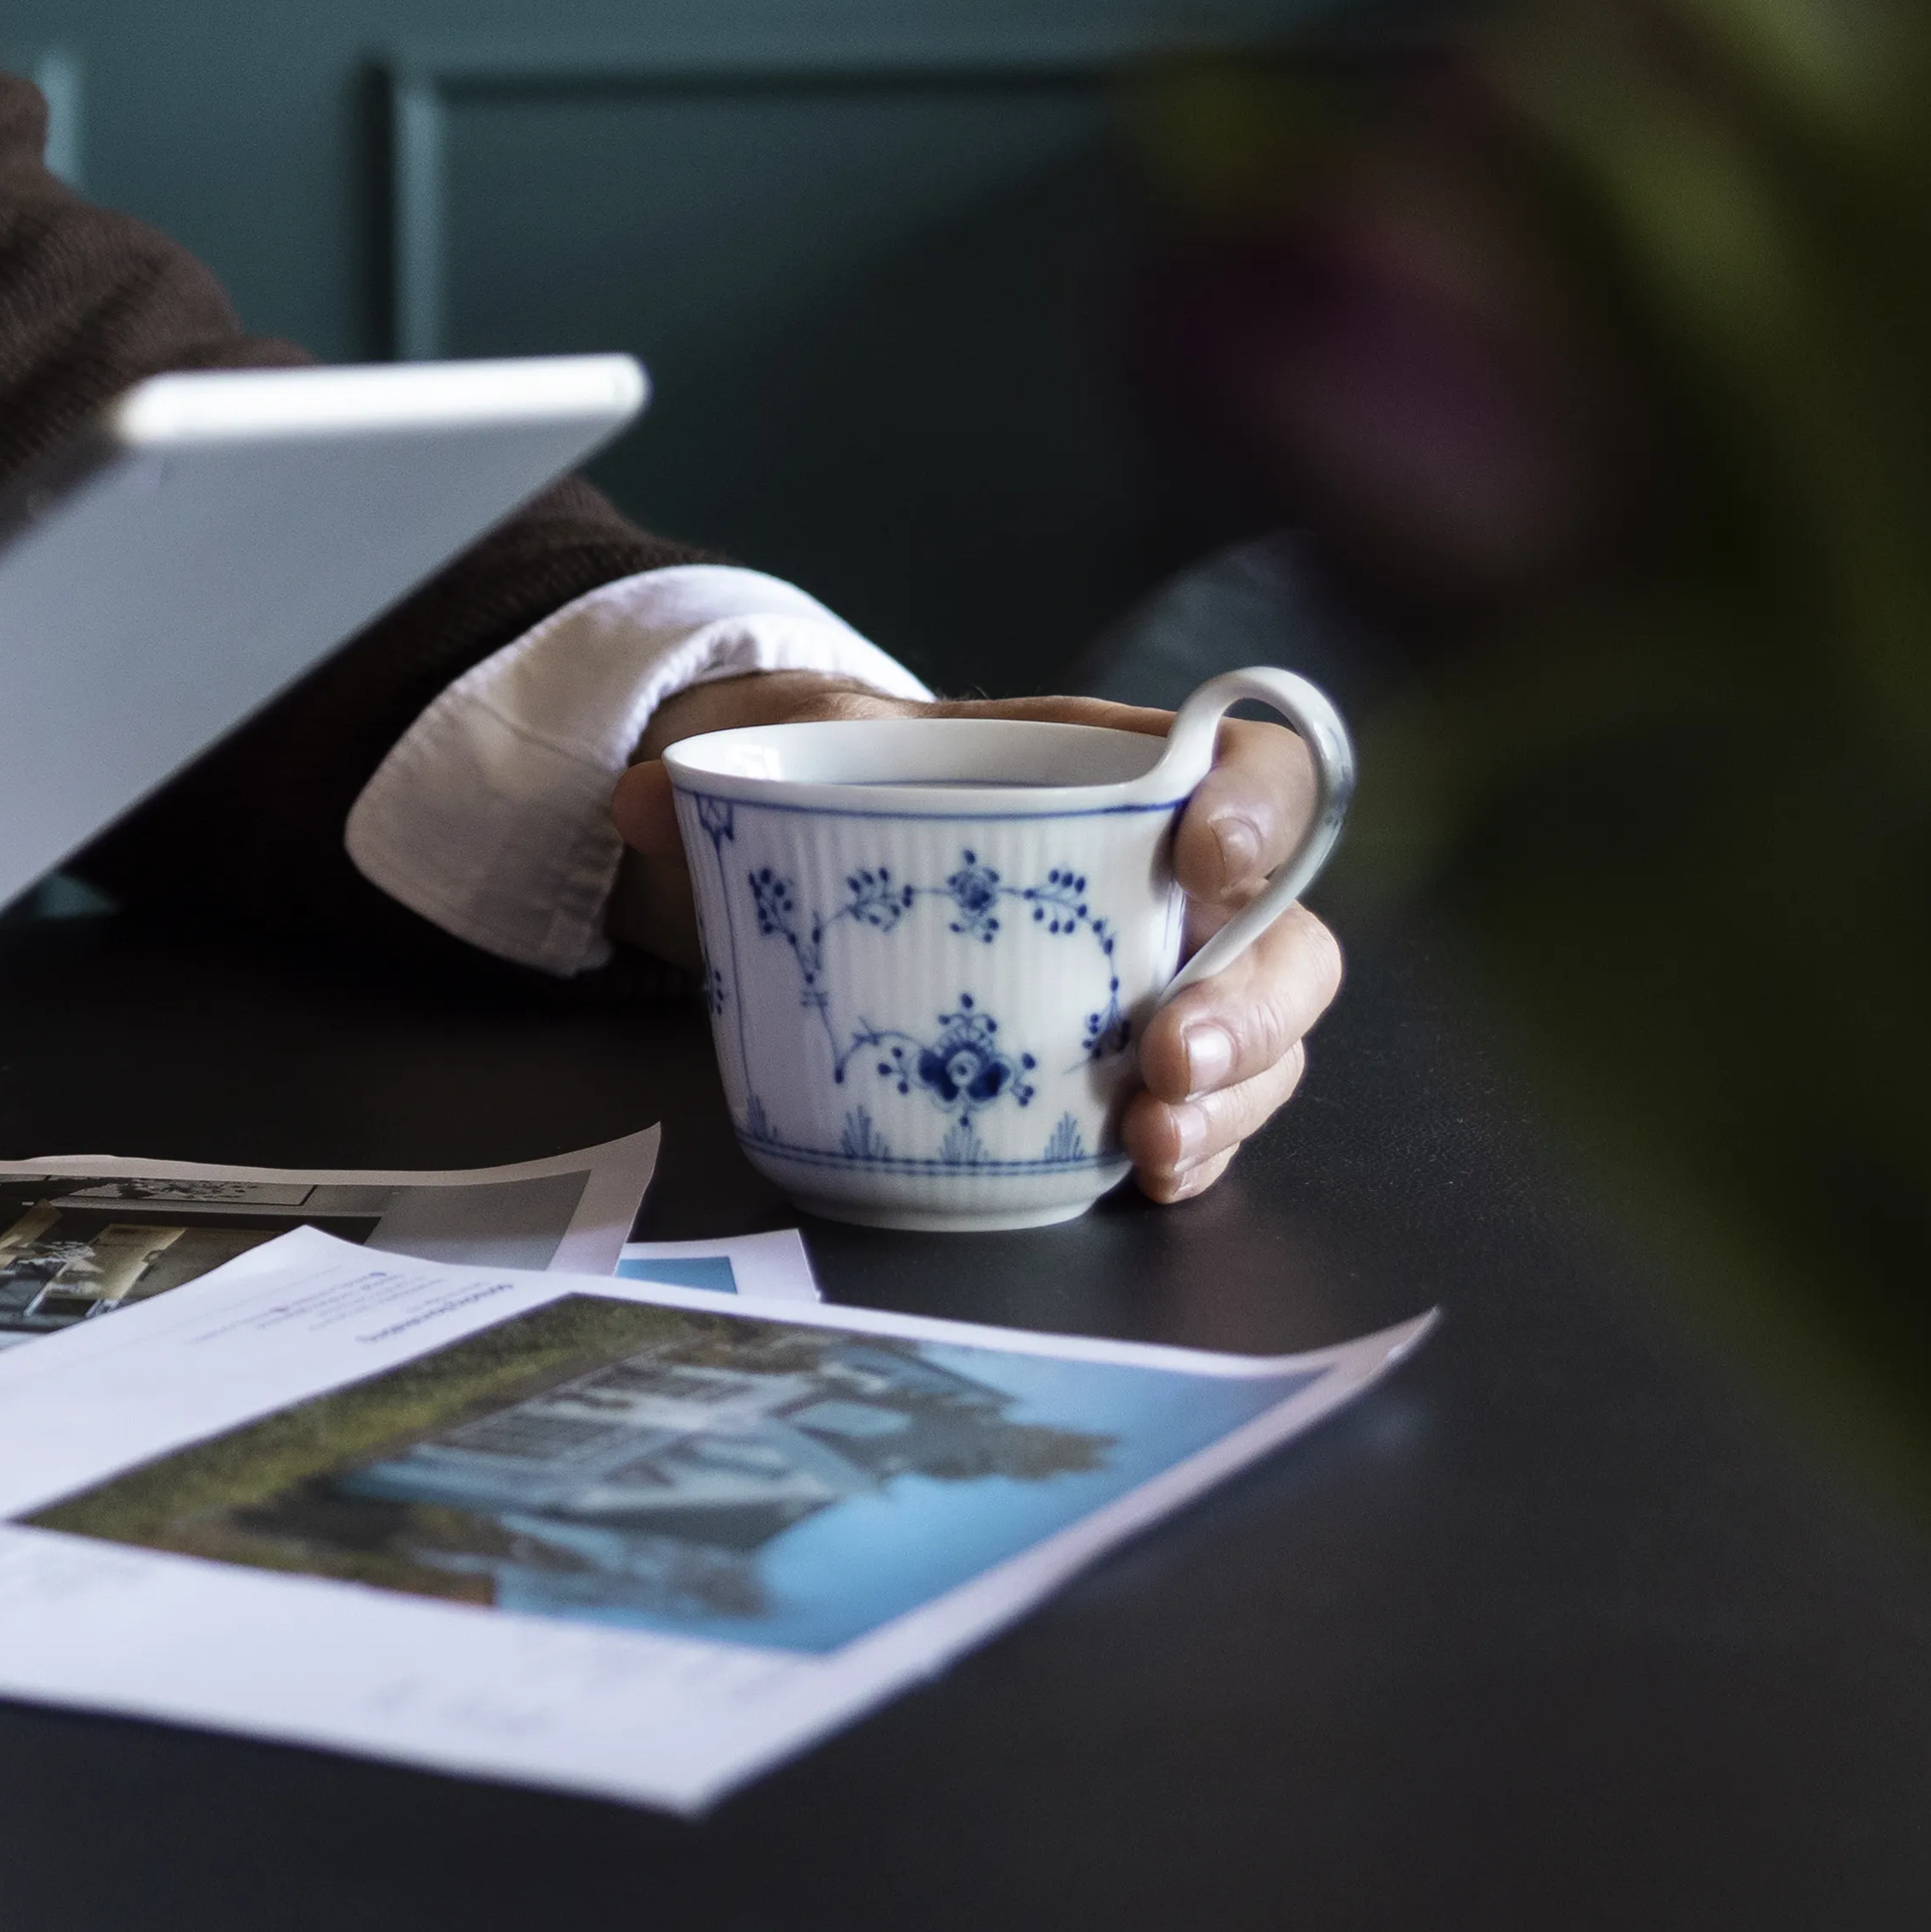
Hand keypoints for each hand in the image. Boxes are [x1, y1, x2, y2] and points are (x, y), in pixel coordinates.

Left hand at [607, 681, 1348, 1204]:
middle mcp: (1176, 881)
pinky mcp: (1142, 1069)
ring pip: (1266, 1034)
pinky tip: (1156, 1176)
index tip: (1205, 860)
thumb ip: (731, 771)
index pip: (1255, 763)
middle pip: (1284, 929)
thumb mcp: (803, 755)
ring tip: (1157, 1140)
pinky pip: (1211, 1110)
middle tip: (1169, 1053)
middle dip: (1252, 999)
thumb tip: (646, 796)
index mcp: (1120, 771)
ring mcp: (1173, 979)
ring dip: (1235, 1094)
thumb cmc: (859, 789)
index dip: (1260, 806)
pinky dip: (1200, 1146)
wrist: (832, 860)